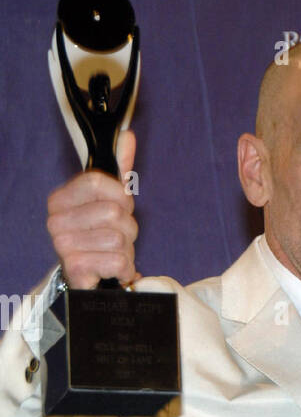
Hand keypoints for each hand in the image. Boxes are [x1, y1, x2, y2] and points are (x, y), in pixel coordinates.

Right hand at [45, 130, 139, 289]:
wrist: (87, 280)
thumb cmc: (98, 237)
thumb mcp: (108, 201)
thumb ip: (118, 170)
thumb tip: (127, 136)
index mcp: (60, 199)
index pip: (99, 182)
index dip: (121, 196)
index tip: (121, 207)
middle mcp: (55, 220)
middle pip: (115, 213)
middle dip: (128, 229)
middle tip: (118, 238)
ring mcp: (62, 244)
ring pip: (119, 239)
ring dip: (127, 250)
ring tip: (114, 255)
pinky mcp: (75, 268)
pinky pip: (118, 261)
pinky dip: (125, 268)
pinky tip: (113, 270)